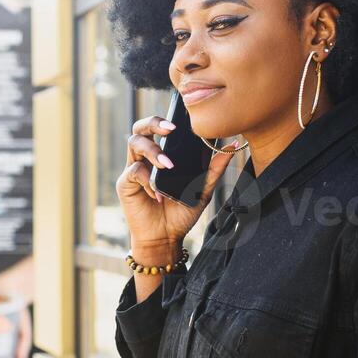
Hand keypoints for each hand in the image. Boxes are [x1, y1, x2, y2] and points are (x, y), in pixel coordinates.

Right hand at [116, 115, 239, 257]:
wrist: (166, 238)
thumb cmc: (180, 212)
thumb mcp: (202, 189)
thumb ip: (215, 168)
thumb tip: (232, 145)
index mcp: (161, 154)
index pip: (158, 128)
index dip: (164, 120)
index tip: (179, 124)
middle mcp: (145, 158)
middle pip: (140, 128)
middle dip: (152, 123)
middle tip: (169, 130)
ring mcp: (133, 169)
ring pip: (134, 144)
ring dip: (152, 151)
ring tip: (167, 166)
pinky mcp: (125, 184)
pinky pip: (133, 171)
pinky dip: (147, 179)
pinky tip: (159, 194)